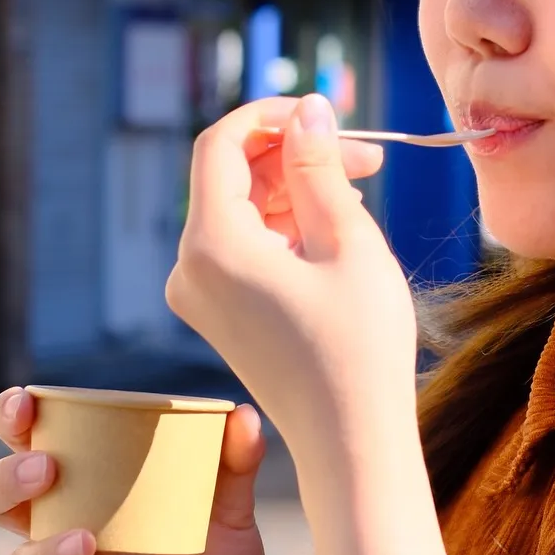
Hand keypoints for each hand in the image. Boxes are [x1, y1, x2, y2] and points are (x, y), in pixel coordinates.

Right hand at [0, 387, 267, 554]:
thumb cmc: (212, 554)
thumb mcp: (229, 508)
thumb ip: (234, 463)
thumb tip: (243, 414)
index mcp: (82, 481)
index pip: (27, 441)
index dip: (12, 419)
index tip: (25, 404)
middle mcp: (57, 525)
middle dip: (5, 480)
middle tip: (47, 469)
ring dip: (48, 549)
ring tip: (88, 540)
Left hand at [166, 94, 458, 554]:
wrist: (352, 443)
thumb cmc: (359, 347)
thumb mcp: (348, 241)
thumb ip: (319, 167)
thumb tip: (306, 111)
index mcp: (211, 245)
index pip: (221, 145)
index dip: (270, 115)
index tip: (325, 112)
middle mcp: (190, 268)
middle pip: (230, 175)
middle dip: (293, 154)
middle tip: (365, 155)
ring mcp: (200, 294)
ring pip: (239, 208)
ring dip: (294, 187)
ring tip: (360, 190)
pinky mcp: (219, 312)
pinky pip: (242, 244)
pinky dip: (284, 224)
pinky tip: (335, 227)